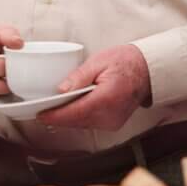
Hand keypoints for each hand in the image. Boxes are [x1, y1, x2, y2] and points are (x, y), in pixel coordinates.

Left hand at [36, 44, 151, 131]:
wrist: (146, 70)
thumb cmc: (125, 62)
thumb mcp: (99, 61)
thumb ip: (79, 77)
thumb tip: (60, 90)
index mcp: (106, 98)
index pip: (75, 113)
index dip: (55, 116)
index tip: (40, 115)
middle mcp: (110, 115)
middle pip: (76, 121)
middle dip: (58, 117)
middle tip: (41, 109)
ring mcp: (112, 122)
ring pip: (82, 124)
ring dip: (67, 118)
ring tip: (53, 108)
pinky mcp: (112, 124)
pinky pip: (90, 124)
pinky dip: (78, 117)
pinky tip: (71, 108)